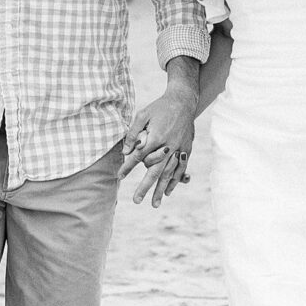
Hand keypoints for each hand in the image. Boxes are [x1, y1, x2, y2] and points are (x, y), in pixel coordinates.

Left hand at [121, 88, 195, 207]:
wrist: (183, 101)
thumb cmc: (160, 107)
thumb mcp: (143, 115)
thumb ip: (133, 133)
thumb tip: (125, 151)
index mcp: (156, 137)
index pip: (138, 157)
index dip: (128, 167)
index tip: (119, 176)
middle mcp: (168, 146)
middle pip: (155, 171)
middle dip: (145, 187)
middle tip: (137, 201)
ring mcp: (179, 149)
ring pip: (169, 173)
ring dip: (161, 189)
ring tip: (154, 203)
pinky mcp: (186, 149)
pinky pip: (181, 168)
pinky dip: (175, 181)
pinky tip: (168, 191)